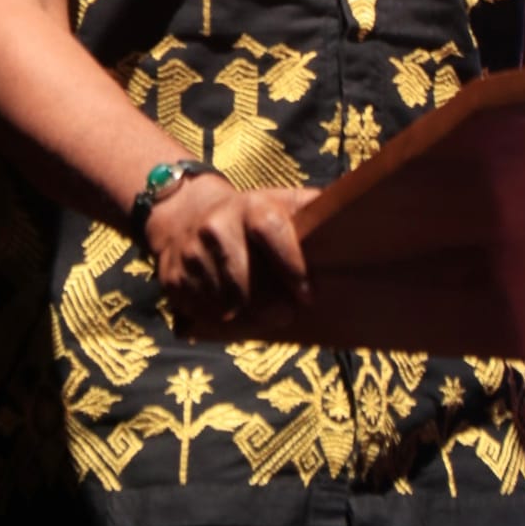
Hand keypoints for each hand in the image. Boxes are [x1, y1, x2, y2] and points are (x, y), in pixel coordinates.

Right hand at [146, 171, 318, 324]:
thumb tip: (352, 218)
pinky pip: (200, 313)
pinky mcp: (172, 278)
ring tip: (262, 319)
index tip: (308, 295)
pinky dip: (219, 323)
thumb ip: (312, 211)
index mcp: (250, 207)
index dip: (291, 266)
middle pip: (244, 280)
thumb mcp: (279, 202)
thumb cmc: (249, 215)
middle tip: (286, 316)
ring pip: (223, 303)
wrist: (184, 211)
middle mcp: (216, 227)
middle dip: (269, 307)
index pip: (271, 232)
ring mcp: (191, 254)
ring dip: (246, 319)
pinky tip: (232, 317)